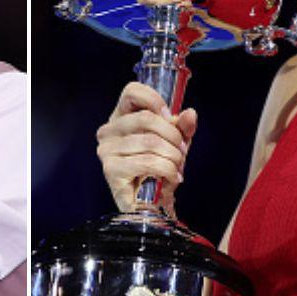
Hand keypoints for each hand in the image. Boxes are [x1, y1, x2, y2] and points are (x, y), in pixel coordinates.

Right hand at [96, 82, 196, 212]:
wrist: (152, 203)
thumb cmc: (158, 169)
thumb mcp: (175, 143)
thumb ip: (182, 127)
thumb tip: (189, 114)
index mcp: (121, 117)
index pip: (132, 92)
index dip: (155, 100)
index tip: (171, 117)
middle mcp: (108, 131)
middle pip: (146, 118)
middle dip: (173, 136)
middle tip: (182, 151)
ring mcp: (107, 151)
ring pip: (150, 142)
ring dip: (173, 156)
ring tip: (177, 167)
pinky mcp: (111, 170)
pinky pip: (147, 162)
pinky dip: (167, 169)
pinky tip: (171, 177)